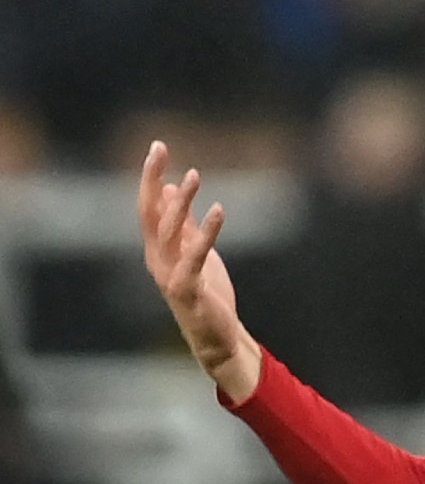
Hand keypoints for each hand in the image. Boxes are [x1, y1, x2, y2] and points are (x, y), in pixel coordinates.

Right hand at [138, 141, 262, 402]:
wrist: (215, 335)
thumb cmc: (205, 292)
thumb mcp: (194, 250)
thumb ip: (184, 223)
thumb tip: (174, 189)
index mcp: (157, 247)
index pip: (149, 206)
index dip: (151, 177)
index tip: (158, 148)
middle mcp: (156, 257)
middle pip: (149, 212)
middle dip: (152, 179)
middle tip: (160, 148)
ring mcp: (169, 273)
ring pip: (169, 231)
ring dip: (181, 202)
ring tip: (194, 175)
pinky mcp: (188, 288)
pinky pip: (196, 255)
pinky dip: (206, 232)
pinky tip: (218, 210)